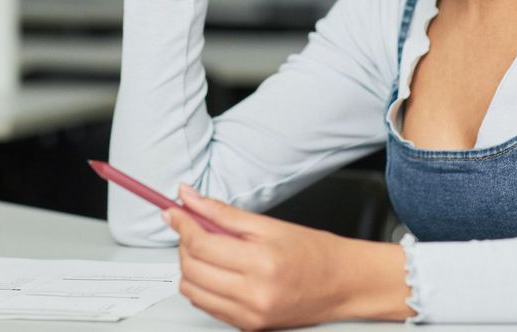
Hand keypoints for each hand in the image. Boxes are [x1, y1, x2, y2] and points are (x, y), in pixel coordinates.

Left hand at [163, 184, 412, 329]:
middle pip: (192, 268)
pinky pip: (206, 306)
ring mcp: (249, 315)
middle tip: (192, 226)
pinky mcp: (247, 327)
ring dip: (190, 265)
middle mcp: (253, 294)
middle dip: (184, 243)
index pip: (202, 244)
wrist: (343, 284)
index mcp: (261, 263)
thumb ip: (223, 212)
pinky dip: (202, 285)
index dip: (182, 224)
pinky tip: (216, 270)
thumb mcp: (269, 225)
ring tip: (207, 249)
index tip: (173, 211)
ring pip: (192, 290)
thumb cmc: (314, 252)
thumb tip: (189, 197)